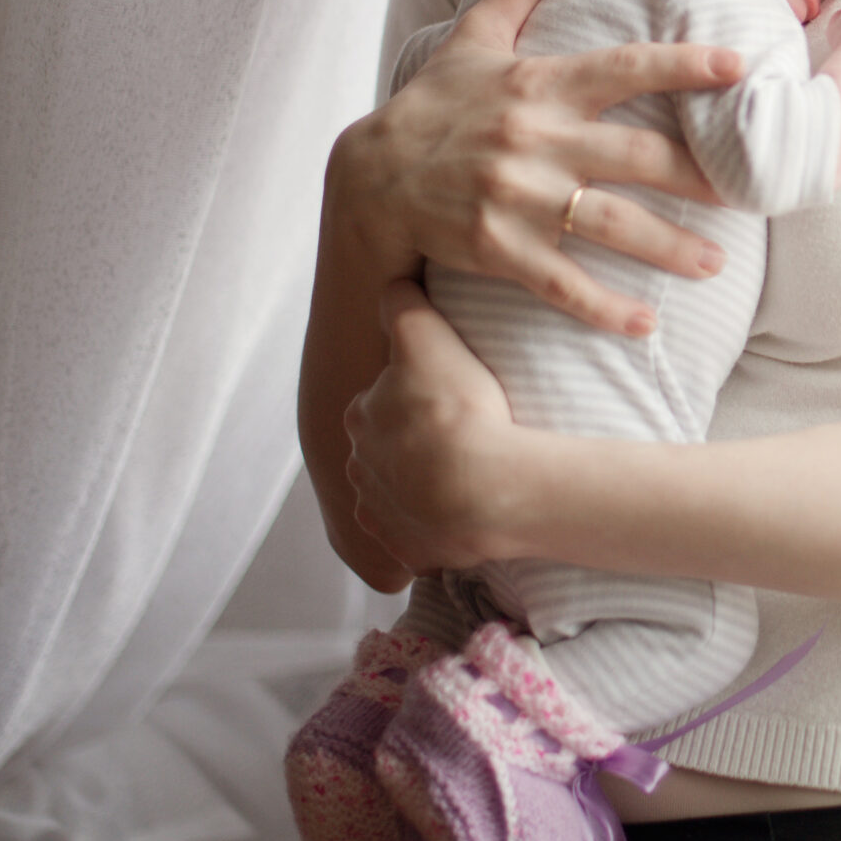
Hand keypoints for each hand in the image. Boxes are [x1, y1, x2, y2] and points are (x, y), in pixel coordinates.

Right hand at [330, 0, 743, 334]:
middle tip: (754, 193)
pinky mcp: (496, 248)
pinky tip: (646, 325)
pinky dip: (603, 308)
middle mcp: (534, 140)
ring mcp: (515, 198)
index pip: (624, 69)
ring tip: (716, 265)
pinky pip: (560, 283)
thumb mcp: (474, 39)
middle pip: (635, 157)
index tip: (738, 67)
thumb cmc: (433, 106)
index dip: (682, 65)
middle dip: (698, 177)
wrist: (367, 181)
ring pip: (609, 226)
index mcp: (539, 85)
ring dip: (668, 248)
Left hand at [344, 281, 527, 574]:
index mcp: (361, 418)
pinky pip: (423, 538)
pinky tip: (470, 513)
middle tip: (461, 436)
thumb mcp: (425, 335)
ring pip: (400, 497)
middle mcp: (361, 470)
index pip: (379, 401)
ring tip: (470, 477)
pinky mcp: (413, 552)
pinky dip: (439, 529)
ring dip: (423, 489)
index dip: (412, 395)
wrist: (480, 487)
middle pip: (386, 451)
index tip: (444, 397)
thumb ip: (404, 306)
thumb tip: (391, 288)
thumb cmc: (455, 408)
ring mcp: (385, 516)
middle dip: (412, 446)